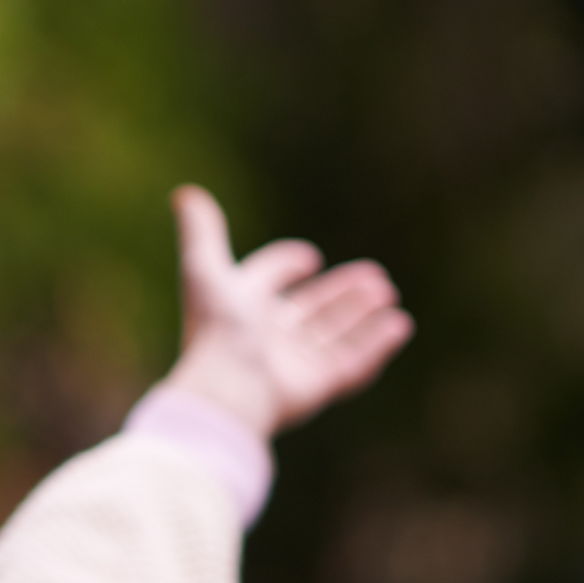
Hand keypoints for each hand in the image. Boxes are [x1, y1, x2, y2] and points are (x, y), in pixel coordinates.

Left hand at [164, 186, 412, 437]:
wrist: (226, 389)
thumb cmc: (216, 329)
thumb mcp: (205, 270)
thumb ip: (202, 232)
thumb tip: (184, 193)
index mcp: (239, 309)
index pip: (264, 282)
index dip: (283, 267)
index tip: (308, 258)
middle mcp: (265, 338)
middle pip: (309, 311)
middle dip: (341, 295)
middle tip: (375, 277)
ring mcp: (291, 365)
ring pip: (333, 337)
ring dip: (362, 316)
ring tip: (388, 294)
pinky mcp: (314, 388)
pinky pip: (351, 366)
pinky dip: (376, 346)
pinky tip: (398, 325)